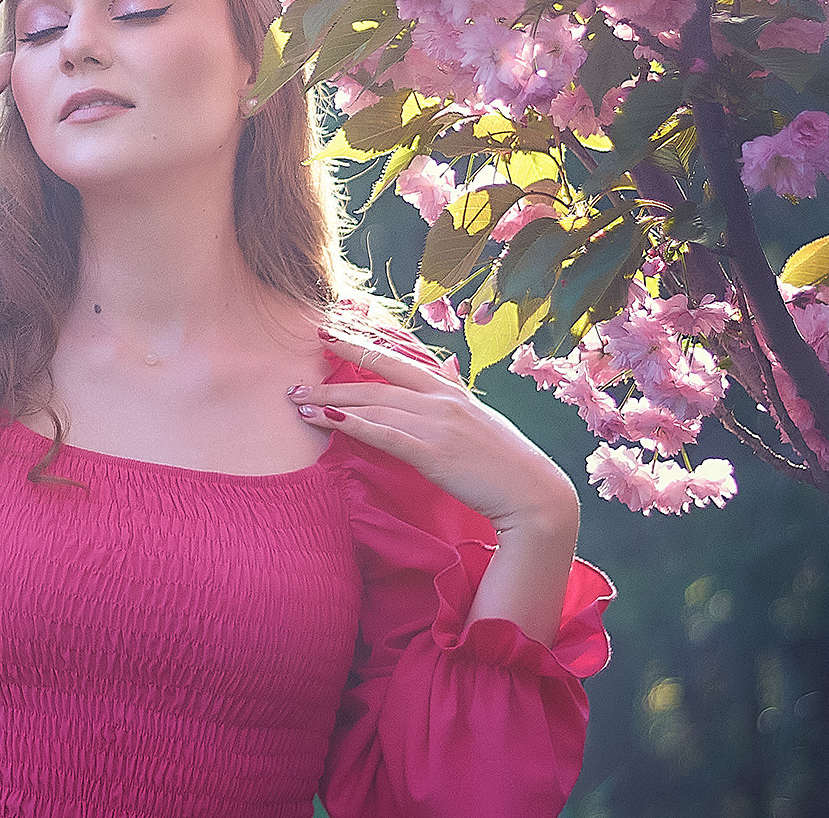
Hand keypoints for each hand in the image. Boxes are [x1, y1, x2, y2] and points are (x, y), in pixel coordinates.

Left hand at [292, 332, 580, 533]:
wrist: (534, 494)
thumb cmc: (505, 461)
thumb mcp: (480, 418)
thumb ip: (455, 394)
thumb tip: (445, 369)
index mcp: (449, 390)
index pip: (396, 359)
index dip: (359, 344)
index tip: (326, 335)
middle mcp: (441, 400)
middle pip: (375, 382)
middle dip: (331, 381)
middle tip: (294, 382)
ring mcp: (437, 424)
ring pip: (373, 406)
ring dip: (331, 404)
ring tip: (298, 404)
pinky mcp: (434, 452)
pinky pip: (385, 434)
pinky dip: (352, 425)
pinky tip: (325, 421)